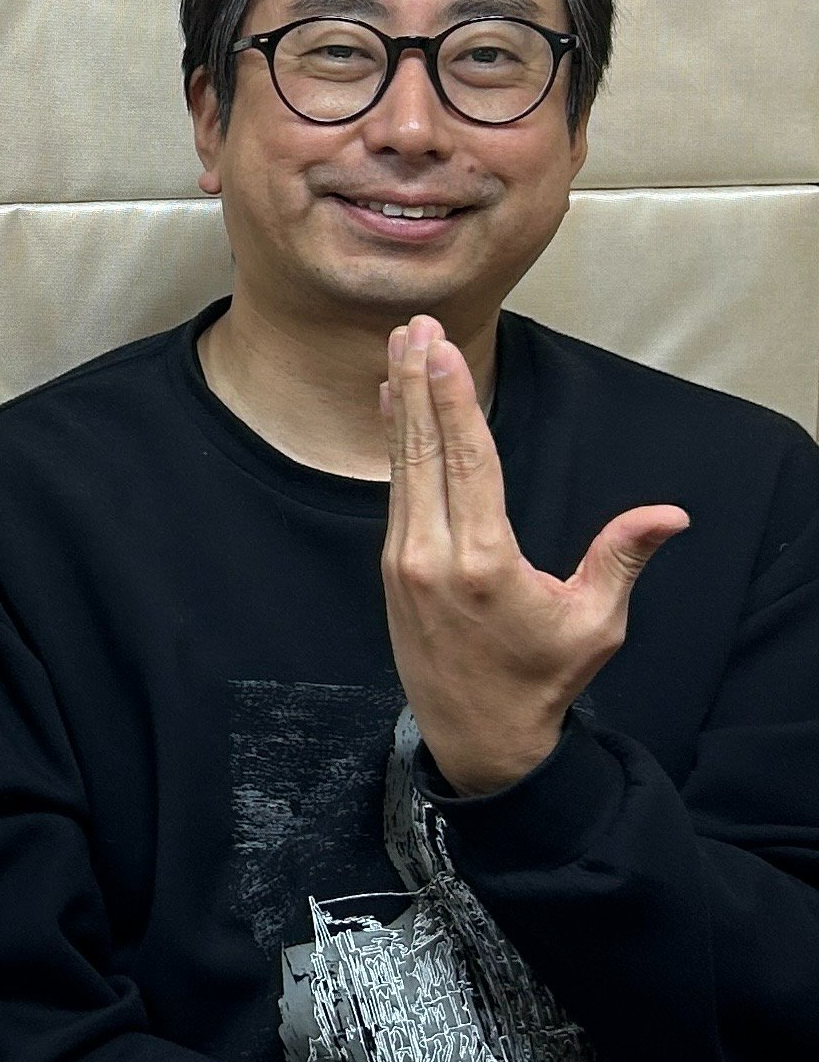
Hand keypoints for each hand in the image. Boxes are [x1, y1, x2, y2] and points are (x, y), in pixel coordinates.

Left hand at [380, 316, 686, 794]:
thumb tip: (670, 515)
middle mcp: (432, 554)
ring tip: (400, 347)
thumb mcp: (594, 622)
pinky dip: (394, 442)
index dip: (456, 402)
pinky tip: (394, 404)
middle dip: (421, 383)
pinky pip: (393, 489)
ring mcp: (404, 560)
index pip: (469, 463)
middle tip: (413, 326)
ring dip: (404, 403)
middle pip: (425, 451)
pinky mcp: (392, 566)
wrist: (477, 735)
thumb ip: (620, 558)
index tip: (443, 351)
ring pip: (402, 465)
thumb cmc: (542, 678)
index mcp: (483, 562)